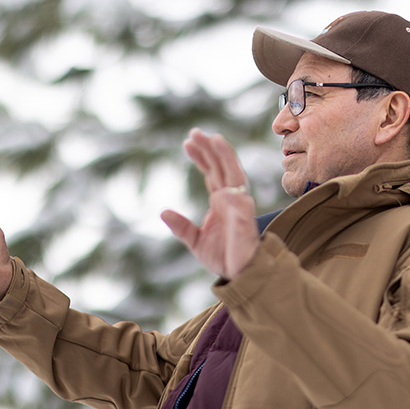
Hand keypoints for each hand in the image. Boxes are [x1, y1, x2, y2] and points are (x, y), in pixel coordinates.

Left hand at [161, 129, 259, 278]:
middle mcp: (231, 200)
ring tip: (215, 140)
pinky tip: (226, 186)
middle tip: (196, 132)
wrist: (241, 276)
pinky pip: (242, 206)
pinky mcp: (246, 222)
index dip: (201, 156)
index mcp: (220, 201)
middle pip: (221, 167)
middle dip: (210, 149)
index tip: (188, 141)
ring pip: (234, 176)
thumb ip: (181, 227)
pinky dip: (236, 195)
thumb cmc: (222, 257)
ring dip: (226, 158)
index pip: (211, 172)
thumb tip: (163, 211)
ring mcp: (240, 208)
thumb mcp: (195, 241)